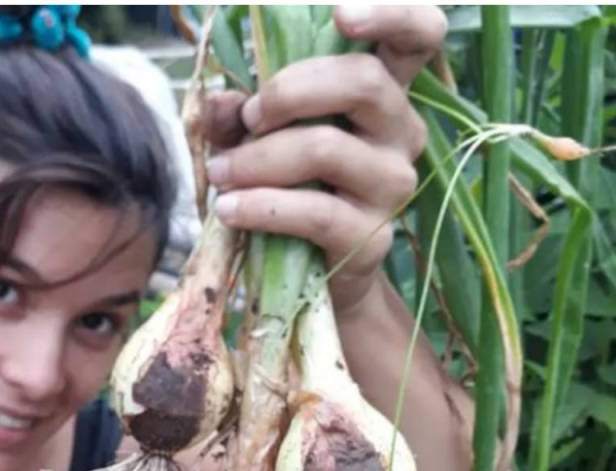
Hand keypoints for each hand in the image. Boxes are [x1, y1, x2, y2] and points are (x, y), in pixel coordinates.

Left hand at [204, 5, 446, 314]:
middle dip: (289, 92)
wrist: (314, 276)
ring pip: (326, 148)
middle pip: (362, 81)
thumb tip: (218, 103)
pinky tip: (229, 211)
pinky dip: (262, 208)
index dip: (392, 13)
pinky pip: (315, 212)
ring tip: (220, 174)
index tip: (342, 13)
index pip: (419, 34)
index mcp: (384, 93)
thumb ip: (241, 116)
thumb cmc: (292, 192)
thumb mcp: (262, 143)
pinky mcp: (372, 237)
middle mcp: (402, 132)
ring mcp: (392, 185)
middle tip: (248, 118)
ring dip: (258, 159)